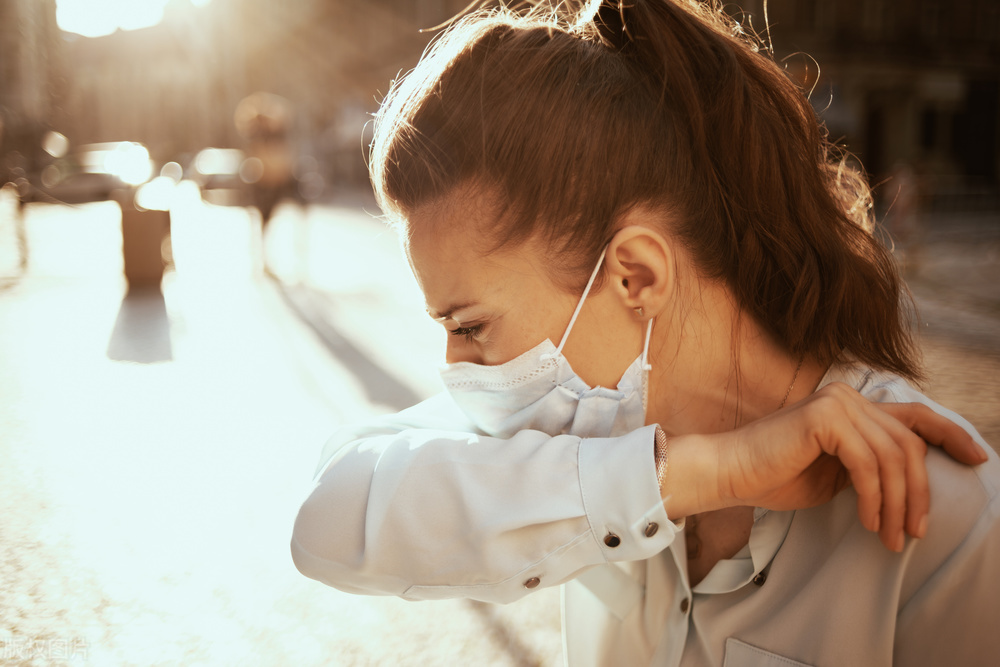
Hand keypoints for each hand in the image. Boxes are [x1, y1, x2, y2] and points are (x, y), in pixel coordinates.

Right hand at [662, 382, 987, 551]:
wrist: (730, 472)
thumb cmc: (776, 476)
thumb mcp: (837, 473)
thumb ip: (870, 467)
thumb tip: (912, 487)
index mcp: (852, 405)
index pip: (914, 416)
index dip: (951, 434)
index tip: (978, 458)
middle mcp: (848, 396)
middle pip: (909, 444)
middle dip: (920, 493)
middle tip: (913, 532)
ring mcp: (836, 402)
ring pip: (893, 456)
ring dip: (897, 504)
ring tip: (889, 536)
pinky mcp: (824, 417)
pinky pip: (867, 462)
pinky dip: (873, 496)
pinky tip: (866, 519)